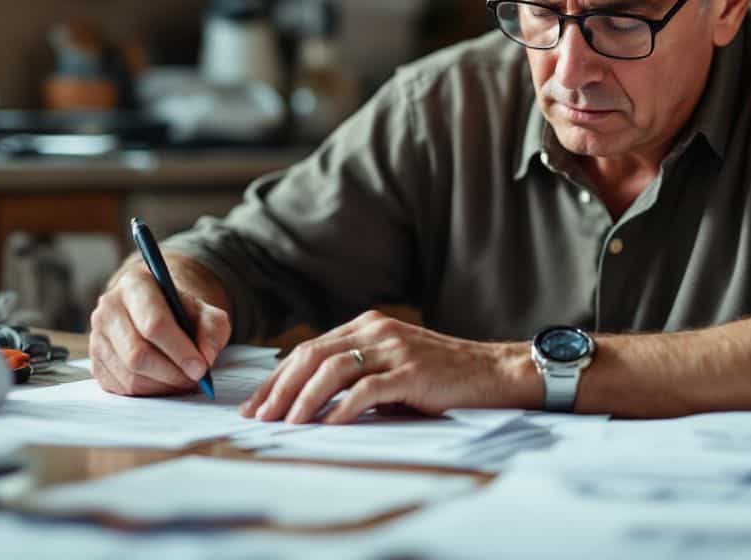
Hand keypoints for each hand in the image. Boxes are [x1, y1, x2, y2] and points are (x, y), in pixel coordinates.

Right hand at [90, 252, 231, 395]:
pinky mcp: (95, 362)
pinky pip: (122, 388)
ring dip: (163, 386)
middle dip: (172, 374)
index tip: (201, 368)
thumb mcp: (205, 312)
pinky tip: (165, 383)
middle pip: (137, 354)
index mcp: (136, 285)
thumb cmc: (180, 311)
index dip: (180, 351)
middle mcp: (109, 309)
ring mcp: (97, 337)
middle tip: (195, 380)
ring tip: (183, 381)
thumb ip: (212, 330)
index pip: (154, 324)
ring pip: (130, 376)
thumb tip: (205, 358)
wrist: (156, 311)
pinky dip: (149, 392)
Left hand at [239, 310, 538, 423]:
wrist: (493, 372)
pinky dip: (343, 408)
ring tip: (287, 424)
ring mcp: (395, 348)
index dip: (277, 377)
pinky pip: (368, 388)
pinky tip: (329, 425)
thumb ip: (357, 373)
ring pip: (333, 368)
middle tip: (259, 417)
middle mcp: (376, 330)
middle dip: (279, 389)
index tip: (256, 405)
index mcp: (367, 325)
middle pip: (312, 355)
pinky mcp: (412, 371)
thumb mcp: (393, 365)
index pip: (308, 348)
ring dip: (304, 399)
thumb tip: (308, 402)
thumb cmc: (442, 375)